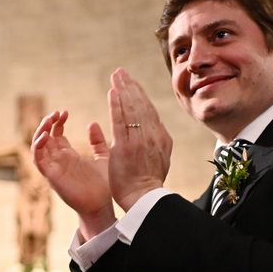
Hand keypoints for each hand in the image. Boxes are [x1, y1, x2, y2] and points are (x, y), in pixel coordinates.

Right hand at [31, 110, 116, 238]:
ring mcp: (53, 168)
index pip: (56, 134)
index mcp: (69, 156)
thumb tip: (92, 123)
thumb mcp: (103, 157)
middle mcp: (59, 161)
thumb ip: (97, 141)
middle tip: (56, 113)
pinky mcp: (51, 176)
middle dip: (47, 123)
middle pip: (45, 137)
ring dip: (40, 132)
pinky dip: (38, 147)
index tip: (65, 112)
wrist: (102, 205)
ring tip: (48, 120)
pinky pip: (38, 160)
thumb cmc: (104, 186)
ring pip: (38, 146)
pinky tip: (45, 135)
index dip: (58, 122)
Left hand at [107, 69, 172, 210]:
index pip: (149, 111)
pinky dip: (117, 105)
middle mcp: (152, 136)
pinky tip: (112, 92)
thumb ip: (158, 141)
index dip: (139, 95)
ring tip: (116, 76)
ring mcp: (139, 140)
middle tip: (121, 72)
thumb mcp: (160, 158)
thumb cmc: (148, 183)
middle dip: (130, 86)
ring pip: (131, 109)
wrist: (145, 199)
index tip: (131, 83)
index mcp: (160, 138)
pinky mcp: (125, 147)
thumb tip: (158, 124)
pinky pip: (121, 121)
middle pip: (140, 105)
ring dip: (123, 90)